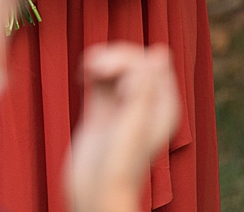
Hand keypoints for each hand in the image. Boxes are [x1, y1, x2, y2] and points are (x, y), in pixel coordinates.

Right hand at [66, 44, 179, 211]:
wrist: (94, 191)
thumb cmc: (118, 165)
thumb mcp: (133, 124)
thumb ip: (144, 89)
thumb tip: (158, 52)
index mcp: (163, 107)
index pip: (152, 64)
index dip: (129, 58)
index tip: (105, 68)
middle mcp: (145, 105)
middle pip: (132, 62)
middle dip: (112, 58)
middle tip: (91, 67)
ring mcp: (121, 107)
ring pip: (114, 68)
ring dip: (99, 61)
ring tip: (84, 69)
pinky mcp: (100, 110)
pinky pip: (98, 79)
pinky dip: (89, 71)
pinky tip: (80, 74)